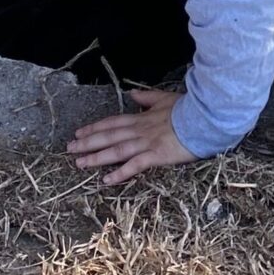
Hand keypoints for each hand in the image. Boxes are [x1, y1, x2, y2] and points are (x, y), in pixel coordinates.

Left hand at [66, 89, 196, 183]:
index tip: (79, 132)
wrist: (203, 117)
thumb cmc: (186, 109)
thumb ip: (147, 97)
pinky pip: (135, 165)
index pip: (112, 122)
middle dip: (88, 142)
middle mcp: (139, 130)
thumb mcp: (164, 98)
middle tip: (69, 148)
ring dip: (96, 157)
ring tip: (79, 163)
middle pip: (108, 136)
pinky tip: (106, 180)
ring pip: (116, 150)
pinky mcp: (156, 155)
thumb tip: (133, 93)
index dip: (94, 128)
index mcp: (141, 118)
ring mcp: (146, 143)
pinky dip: (120, 173)